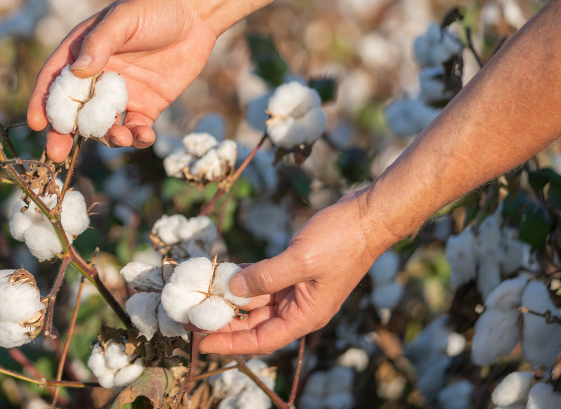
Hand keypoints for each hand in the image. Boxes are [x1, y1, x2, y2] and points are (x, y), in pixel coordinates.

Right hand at [26, 0, 220, 161]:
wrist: (196, 13)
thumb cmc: (153, 7)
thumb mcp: (123, 19)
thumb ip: (100, 43)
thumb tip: (77, 71)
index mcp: (82, 53)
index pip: (55, 80)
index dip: (43, 102)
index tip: (37, 123)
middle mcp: (97, 77)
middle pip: (73, 110)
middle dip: (64, 133)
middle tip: (58, 154)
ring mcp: (121, 94)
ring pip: (103, 125)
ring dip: (106, 136)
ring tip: (119, 136)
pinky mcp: (146, 106)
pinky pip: (135, 129)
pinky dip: (137, 138)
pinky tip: (145, 136)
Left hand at [197, 191, 398, 354]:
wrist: (369, 216)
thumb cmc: (342, 241)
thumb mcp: (300, 259)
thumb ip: (266, 276)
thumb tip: (234, 287)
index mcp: (306, 315)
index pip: (262, 340)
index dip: (230, 343)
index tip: (201, 342)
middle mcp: (300, 308)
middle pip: (255, 324)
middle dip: (224, 321)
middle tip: (191, 317)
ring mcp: (298, 289)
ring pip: (256, 301)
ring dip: (231, 298)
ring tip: (200, 295)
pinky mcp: (296, 271)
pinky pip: (263, 280)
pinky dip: (244, 277)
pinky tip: (223, 271)